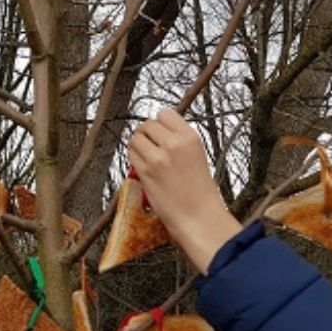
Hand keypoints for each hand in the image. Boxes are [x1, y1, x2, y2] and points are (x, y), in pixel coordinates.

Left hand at [127, 109, 241, 273]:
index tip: (159, 130)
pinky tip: (141, 165)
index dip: (159, 122)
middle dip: (146, 134)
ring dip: (137, 145)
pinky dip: (133, 158)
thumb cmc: (200, 193)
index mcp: (190, 138)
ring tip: (144, 155)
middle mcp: (174, 144)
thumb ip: (179, 142)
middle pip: (148, 124)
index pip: (165, 114)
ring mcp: (158, 157)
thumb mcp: (197, 156)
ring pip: (136, 137)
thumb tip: (161, 134)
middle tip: (149, 144)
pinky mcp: (146, 171)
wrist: (198, 217)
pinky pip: (131, 155)